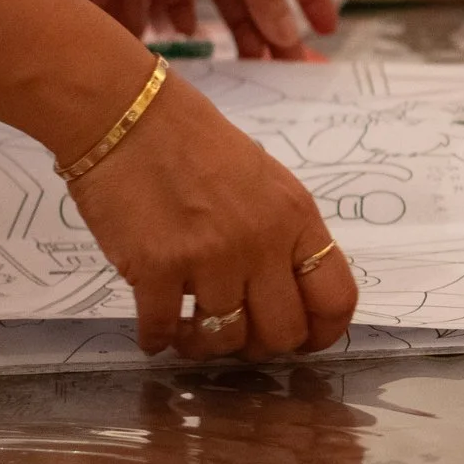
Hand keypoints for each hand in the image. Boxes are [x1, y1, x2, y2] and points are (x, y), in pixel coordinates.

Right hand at [65, 72, 358, 358]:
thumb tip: (287, 292)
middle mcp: (262, 244)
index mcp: (297, 219)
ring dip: (207, 346)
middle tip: (239, 337)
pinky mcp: (157, 269)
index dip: (322, 333)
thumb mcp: (267, 182)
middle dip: (262, 347)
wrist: (127, 116)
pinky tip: (155, 332)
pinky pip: (164, 329)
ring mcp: (211, 259)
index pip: (336, 298)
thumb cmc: (195, 144)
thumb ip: (283, 235)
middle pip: (284, 333)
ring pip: (226, 339)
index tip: (303, 342)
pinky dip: (158, 339)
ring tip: (192, 332)